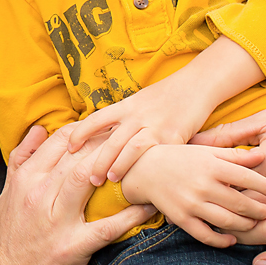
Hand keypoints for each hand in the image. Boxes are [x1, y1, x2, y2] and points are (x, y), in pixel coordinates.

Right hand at [0, 125, 157, 264]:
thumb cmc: (11, 239)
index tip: (109, 129)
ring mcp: (56, 221)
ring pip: (88, 179)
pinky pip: (106, 227)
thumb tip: (39, 128)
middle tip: (133, 138)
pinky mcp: (72, 248)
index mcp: (26, 179)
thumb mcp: (7, 195)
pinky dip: (131, 215)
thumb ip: (21, 159)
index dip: (88, 130)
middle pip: (78, 155)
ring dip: (117, 168)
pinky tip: (149, 206)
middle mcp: (39, 195)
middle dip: (107, 143)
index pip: (60, 141)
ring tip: (142, 162)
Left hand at [67, 75, 210, 187]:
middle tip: (88, 178)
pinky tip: (143, 180)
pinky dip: (148, 168)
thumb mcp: (140, 100)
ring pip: (130, 148)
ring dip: (119, 165)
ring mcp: (155, 125)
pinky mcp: (173, 135)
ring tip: (110, 180)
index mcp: (126, 105)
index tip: (68, 148)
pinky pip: (157, 154)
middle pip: (111, 140)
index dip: (80, 133)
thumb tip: (104, 135)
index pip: (96, 119)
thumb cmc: (167, 94)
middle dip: (97, 161)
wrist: (197, 83)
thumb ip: (124, 117)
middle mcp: (137, 115)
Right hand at [116, 143, 265, 247]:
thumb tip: (263, 155)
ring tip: (254, 224)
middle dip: (260, 210)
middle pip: (241, 203)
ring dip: (245, 226)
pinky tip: (232, 239)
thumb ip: (235, 155)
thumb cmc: (182, 158)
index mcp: (212, 166)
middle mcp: (203, 185)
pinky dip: (222, 241)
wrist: (145, 170)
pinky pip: (206, 236)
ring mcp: (192, 204)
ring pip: (227, 222)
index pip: (247, 178)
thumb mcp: (208, 151)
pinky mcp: (182, 219)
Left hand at [190, 83, 265, 264]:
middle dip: (225, 219)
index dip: (213, 196)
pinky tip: (262, 263)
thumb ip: (228, 134)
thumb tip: (192, 140)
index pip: (234, 187)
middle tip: (206, 221)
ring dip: (247, 238)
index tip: (197, 200)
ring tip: (229, 238)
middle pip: (249, 212)